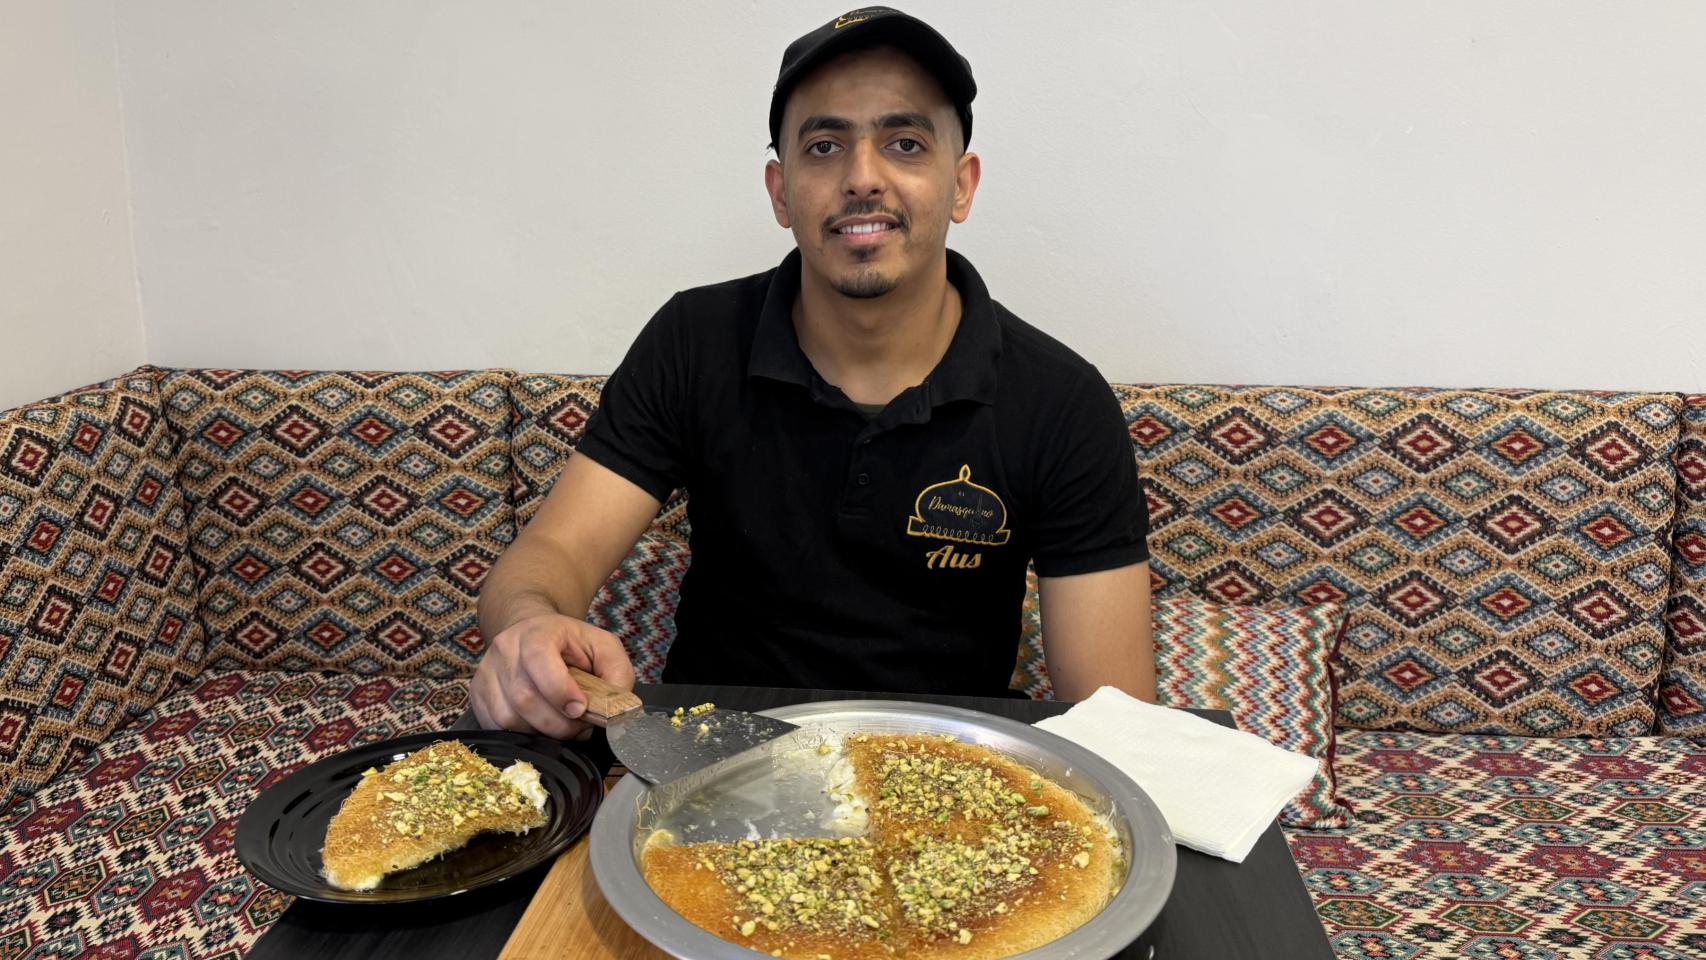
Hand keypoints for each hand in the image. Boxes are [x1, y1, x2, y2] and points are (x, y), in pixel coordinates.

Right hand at [470, 613, 636, 739]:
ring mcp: (486, 672)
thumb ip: (617, 672)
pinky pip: (495, 727)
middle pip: (524, 698)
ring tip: (562, 727)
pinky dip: (521, 735)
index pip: (538, 659)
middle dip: (558, 723)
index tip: (580, 709)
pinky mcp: (478, 694)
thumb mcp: (603, 646)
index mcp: (536, 632)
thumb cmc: (570, 644)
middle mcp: (505, 649)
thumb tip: (614, 706)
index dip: (559, 690)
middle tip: (579, 726)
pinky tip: (539, 726)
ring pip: (508, 718)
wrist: (531, 633)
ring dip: (541, 732)